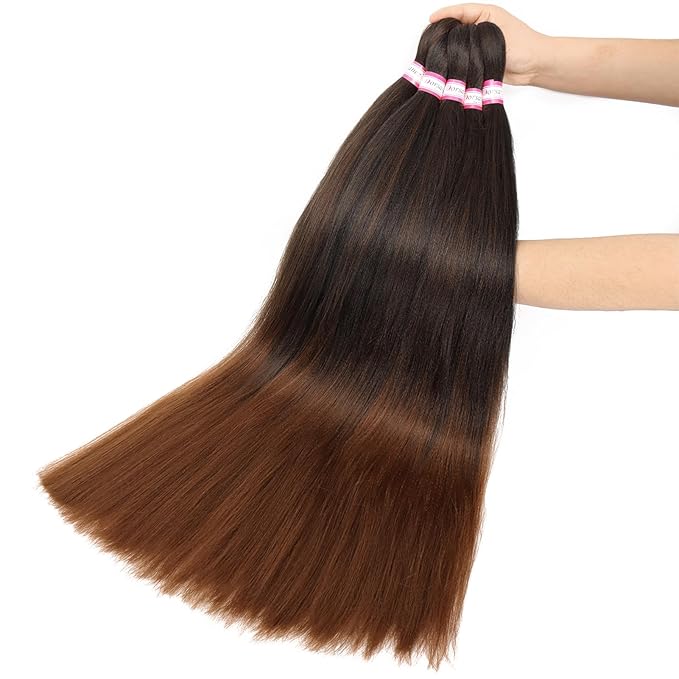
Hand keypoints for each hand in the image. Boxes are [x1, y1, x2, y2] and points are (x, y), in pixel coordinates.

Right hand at [429, 4, 549, 84]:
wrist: (535, 66)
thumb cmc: (523, 46)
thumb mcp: (496, 35)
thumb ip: (475, 37)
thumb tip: (455, 42)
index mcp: (487, 15)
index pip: (461, 11)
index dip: (445, 15)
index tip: (432, 20)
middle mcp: (482, 28)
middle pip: (457, 27)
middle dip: (444, 32)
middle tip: (430, 39)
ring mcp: (481, 45)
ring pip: (459, 45)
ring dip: (450, 50)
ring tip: (436, 53)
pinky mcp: (481, 60)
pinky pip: (465, 60)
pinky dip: (457, 62)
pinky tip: (448, 65)